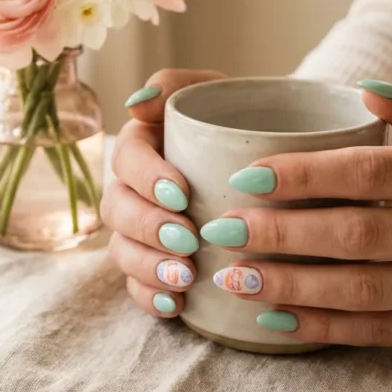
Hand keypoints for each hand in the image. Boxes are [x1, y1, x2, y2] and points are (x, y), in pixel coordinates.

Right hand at [101, 68, 224, 318]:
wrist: (273, 157)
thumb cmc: (241, 120)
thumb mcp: (215, 93)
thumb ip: (176, 86)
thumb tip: (136, 104)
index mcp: (141, 145)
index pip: (126, 159)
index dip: (146, 178)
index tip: (182, 192)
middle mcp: (133, 189)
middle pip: (118, 210)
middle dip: (148, 227)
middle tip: (188, 240)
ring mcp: (140, 231)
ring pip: (123, 251)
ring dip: (149, 266)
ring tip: (185, 277)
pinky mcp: (155, 265)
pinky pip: (137, 287)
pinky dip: (151, 297)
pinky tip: (176, 305)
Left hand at [203, 83, 391, 346]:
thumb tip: (363, 90)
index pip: (370, 173)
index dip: (304, 175)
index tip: (244, 177)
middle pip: (358, 234)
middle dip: (283, 235)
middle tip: (220, 230)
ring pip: (365, 291)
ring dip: (293, 287)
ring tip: (233, 278)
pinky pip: (383, 333)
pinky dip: (327, 328)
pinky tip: (275, 320)